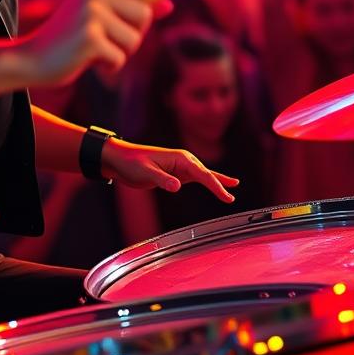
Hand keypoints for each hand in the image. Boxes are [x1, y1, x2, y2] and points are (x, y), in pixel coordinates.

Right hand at [20, 0, 187, 86]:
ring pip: (135, 39)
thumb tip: (169, 5)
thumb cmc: (68, 41)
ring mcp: (91, 14)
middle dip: (134, 34)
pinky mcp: (89, 38)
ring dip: (121, 54)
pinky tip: (89, 63)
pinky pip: (120, 58)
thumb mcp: (100, 21)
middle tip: (106, 41)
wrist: (31, 60)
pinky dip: (110, 67)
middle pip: (144, 13)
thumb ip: (131, 11)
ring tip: (95, 53)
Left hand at [102, 139, 237, 202]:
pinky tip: (214, 186)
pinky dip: (207, 183)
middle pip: (206, 174)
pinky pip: (196, 179)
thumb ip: (162, 179)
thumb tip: (178, 186)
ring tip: (234, 186)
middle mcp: (183, 161)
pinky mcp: (175, 174)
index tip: (227, 196)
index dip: (216, 186)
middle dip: (220, 184)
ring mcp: (180, 167)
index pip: (202, 174)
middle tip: (233, 196)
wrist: (119, 160)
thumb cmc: (130, 163)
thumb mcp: (145, 172)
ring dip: (217, 182)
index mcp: (180, 158)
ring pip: (204, 175)